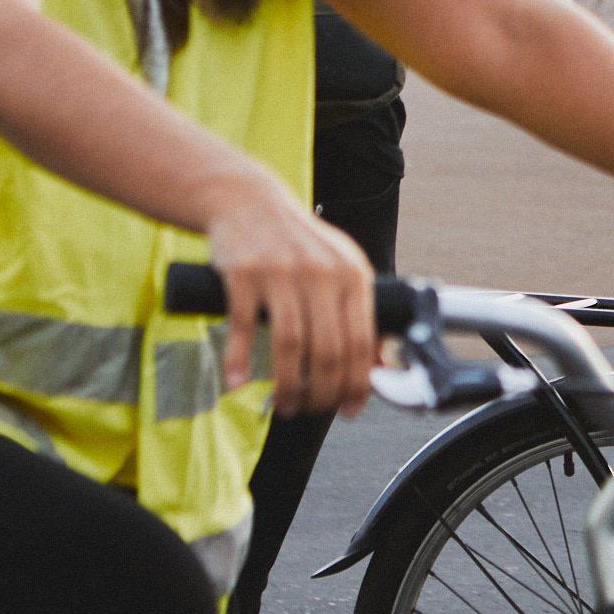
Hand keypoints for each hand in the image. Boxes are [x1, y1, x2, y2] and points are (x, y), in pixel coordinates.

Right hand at [203, 176, 379, 417]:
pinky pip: (243, 327)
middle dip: (320, 393)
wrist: (248, 202)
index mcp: (352, 274)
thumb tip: (376, 366)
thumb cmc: (296, 244)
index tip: (349, 409)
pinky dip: (240, 361)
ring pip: (290, 344)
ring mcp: (282, 271)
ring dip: (286, 385)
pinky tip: (237, 383)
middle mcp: (321, 272)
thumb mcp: (338, 268)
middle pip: (328, 350)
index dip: (357, 384)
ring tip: (283, 405)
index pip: (361, 342)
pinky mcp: (245, 272)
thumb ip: (355, 311)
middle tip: (309, 410)